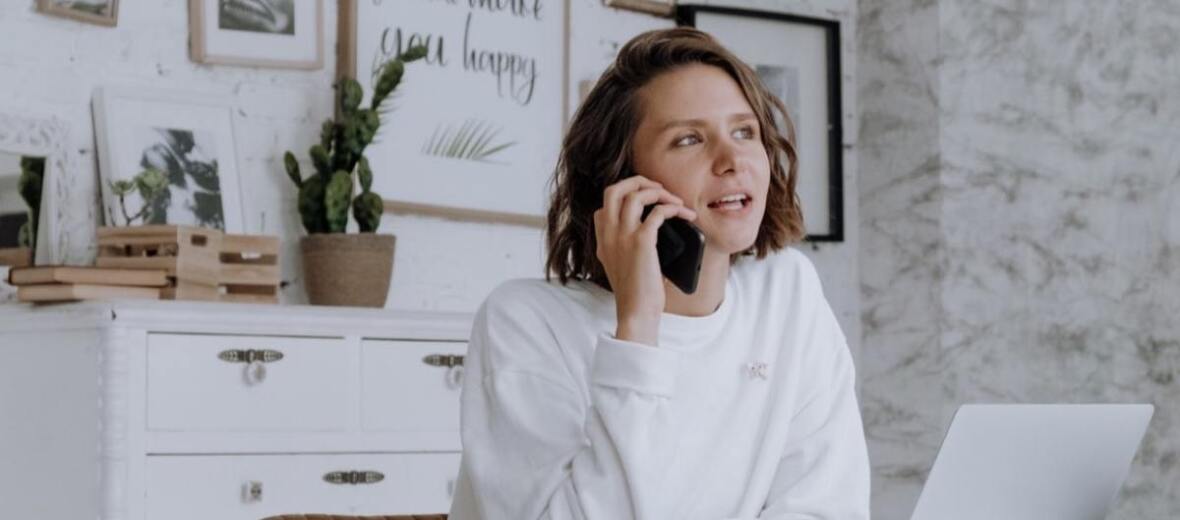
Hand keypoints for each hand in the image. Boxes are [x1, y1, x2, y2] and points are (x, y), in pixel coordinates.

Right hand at [593, 175, 697, 345]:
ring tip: (676, 201)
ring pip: (636, 195)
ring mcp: (622, 236)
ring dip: (659, 192)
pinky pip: (657, 212)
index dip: (624, 196)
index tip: (644, 201)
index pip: (604, 205)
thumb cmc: (636, 293)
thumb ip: (626, 246)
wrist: (636, 312)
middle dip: (638, 181)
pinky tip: (683, 215)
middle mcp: (608, 234)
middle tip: (658, 189)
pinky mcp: (641, 242)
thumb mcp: (622, 266)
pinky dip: (673, 208)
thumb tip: (654, 228)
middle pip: (614, 189)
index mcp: (602, 240)